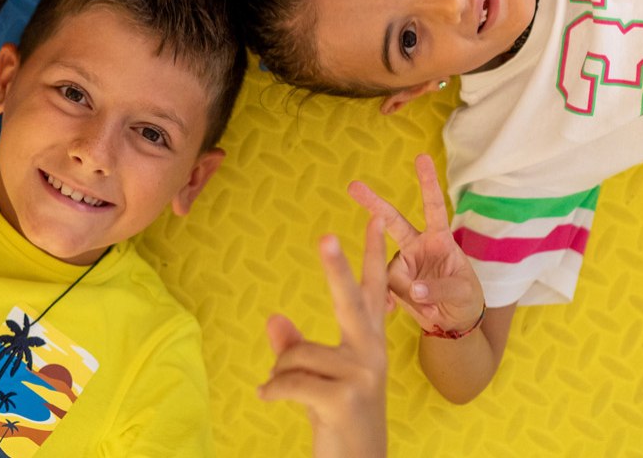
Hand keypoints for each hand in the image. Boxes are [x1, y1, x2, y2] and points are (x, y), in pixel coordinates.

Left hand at [258, 217, 390, 457]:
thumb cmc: (337, 420)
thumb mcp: (317, 379)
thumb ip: (297, 348)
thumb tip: (274, 319)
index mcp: (370, 345)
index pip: (372, 293)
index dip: (373, 257)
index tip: (375, 221)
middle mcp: (372, 355)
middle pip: (350, 301)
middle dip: (336, 268)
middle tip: (326, 236)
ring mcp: (362, 376)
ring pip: (297, 354)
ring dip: (280, 374)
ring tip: (282, 391)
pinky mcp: (345, 398)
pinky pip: (289, 380)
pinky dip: (271, 390)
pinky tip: (267, 398)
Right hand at [347, 154, 486, 335]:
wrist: (454, 322)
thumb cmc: (465, 299)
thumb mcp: (462, 293)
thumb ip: (440, 289)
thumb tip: (413, 289)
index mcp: (440, 240)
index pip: (433, 207)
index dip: (428, 182)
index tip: (421, 157)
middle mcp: (417, 247)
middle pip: (392, 222)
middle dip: (373, 204)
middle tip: (353, 186)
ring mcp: (403, 264)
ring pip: (389, 272)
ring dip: (405, 294)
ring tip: (429, 312)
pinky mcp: (393, 283)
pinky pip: (383, 289)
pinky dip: (392, 302)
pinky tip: (402, 313)